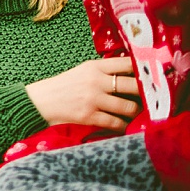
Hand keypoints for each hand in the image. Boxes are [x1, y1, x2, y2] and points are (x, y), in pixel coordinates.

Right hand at [25, 57, 139, 129]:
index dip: (143, 70)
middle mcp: (95, 81)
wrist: (38, 102)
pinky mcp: (88, 116)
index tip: (151, 76)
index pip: (127, 63)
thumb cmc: (62, 86)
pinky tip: (122, 125)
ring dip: (134, 112)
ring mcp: (93, 99)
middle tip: (148, 98)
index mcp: (94, 66)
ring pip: (129, 107)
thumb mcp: (81, 71)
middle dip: (144, 93)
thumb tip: (132, 73)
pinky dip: (122, 126)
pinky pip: (116, 123)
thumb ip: (103, 70)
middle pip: (134, 85)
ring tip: (133, 113)